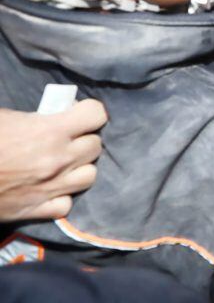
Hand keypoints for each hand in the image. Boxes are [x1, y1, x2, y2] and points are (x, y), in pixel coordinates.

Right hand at [0, 100, 105, 222]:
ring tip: (63, 163)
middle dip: (84, 138)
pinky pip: (66, 204)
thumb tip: (55, 112)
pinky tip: (50, 187)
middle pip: (95, 146)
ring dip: (79, 167)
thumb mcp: (5, 117)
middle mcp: (58, 160)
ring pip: (90, 175)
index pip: (96, 115)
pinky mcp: (37, 210)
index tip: (77, 112)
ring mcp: (51, 188)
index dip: (89, 111)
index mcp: (50, 131)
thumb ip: (37, 116)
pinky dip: (62, 196)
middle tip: (67, 137)